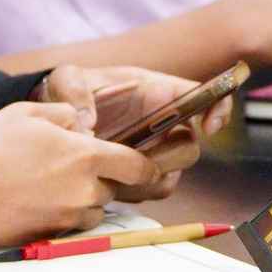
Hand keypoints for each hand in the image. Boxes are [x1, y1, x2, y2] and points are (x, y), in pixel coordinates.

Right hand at [0, 97, 161, 246]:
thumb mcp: (26, 112)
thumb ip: (63, 113)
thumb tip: (80, 123)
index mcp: (85, 157)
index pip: (136, 167)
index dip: (147, 167)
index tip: (149, 167)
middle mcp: (84, 191)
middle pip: (111, 188)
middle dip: (98, 177)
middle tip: (67, 165)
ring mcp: (67, 218)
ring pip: (91, 210)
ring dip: (81, 198)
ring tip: (46, 182)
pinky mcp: (48, 236)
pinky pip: (68, 225)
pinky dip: (60, 214)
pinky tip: (34, 200)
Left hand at [43, 64, 223, 198]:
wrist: (53, 117)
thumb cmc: (68, 91)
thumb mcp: (66, 79)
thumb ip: (74, 92)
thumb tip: (87, 124)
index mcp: (156, 92)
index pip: (202, 95)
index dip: (217, 108)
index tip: (210, 128)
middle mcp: (161, 124)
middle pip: (189, 148)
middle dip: (168, 160)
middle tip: (138, 162)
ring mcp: (151, 152)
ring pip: (169, 176)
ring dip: (146, 181)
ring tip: (114, 173)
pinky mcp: (136, 175)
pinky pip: (148, 192)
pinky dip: (133, 193)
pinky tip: (106, 182)